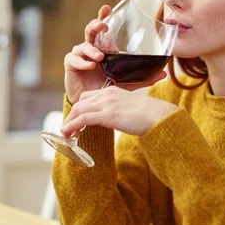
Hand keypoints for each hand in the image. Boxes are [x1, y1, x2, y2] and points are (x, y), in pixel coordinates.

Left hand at [60, 86, 177, 136]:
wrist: (158, 116)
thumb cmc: (150, 115)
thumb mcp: (131, 108)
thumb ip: (120, 110)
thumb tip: (117, 120)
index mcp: (114, 90)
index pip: (89, 97)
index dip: (80, 108)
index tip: (76, 120)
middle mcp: (108, 94)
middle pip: (81, 102)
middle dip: (72, 115)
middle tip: (67, 128)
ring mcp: (107, 104)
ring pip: (79, 110)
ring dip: (69, 122)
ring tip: (65, 133)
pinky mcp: (107, 115)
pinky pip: (83, 119)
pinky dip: (72, 125)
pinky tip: (67, 132)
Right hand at [64, 5, 167, 103]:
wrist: (92, 104)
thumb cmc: (107, 88)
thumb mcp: (126, 82)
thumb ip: (143, 78)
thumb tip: (164, 73)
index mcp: (103, 48)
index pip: (103, 29)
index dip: (103, 17)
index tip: (108, 8)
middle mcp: (90, 48)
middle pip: (90, 31)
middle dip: (95, 25)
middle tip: (102, 25)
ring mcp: (80, 56)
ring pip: (83, 45)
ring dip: (91, 49)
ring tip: (100, 57)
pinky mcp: (70, 65)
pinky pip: (74, 59)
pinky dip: (82, 62)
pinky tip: (90, 66)